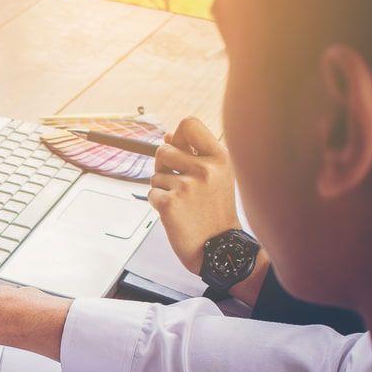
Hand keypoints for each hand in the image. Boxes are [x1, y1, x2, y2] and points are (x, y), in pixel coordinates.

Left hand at [148, 117, 268, 305]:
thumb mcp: (215, 177)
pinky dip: (159, 205)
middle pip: (163, 149)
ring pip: (155, 176)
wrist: (219, 248)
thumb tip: (168, 135)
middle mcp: (204, 168)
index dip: (178, 135)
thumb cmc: (214, 210)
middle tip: (181, 187)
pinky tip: (177, 215)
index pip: (189, 123)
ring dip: (163, 189)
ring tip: (183, 204)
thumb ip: (192, 154)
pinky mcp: (170, 203)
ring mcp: (187, 186)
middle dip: (164, 168)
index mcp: (219, 157)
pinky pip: (151, 194)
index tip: (181, 151)